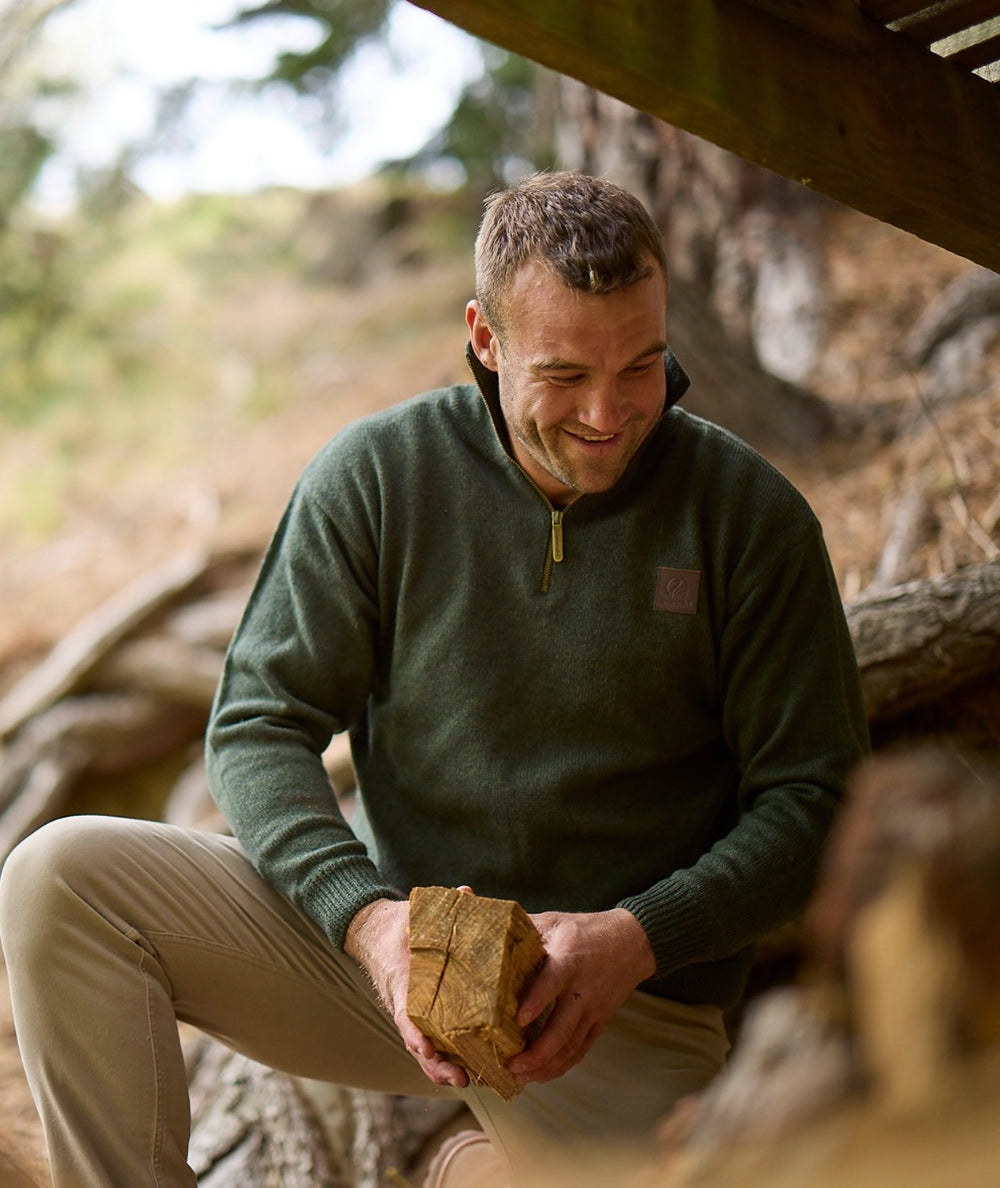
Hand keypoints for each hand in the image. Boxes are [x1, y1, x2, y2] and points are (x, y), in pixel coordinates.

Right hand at [344, 897, 469, 1088]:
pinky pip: (431, 1038)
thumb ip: (441, 904)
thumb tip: (466, 892)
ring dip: (441, 1067)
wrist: (375, 930)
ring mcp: (410, 1012)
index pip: (404, 1014)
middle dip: (436, 1064)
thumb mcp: (416, 910)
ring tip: (467, 1082)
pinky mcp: (419, 1013)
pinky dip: (444, 1056)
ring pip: (423, 1048)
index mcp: (400, 982)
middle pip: (416, 1043)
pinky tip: (467, 1068)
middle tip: (460, 1079)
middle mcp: (403, 1003)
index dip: (415, 1033)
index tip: (427, 1049)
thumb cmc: (399, 922)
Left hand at [508, 907, 655, 1084]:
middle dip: (537, 1052)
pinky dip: (563, 1066)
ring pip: (571, 1045)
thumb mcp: (556, 921)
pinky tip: (543, 1075)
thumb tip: (491, 931)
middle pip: (561, 1027)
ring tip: (521, 1077)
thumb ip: (526, 928)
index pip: (551, 984)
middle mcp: (582, 989)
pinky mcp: (600, 1021)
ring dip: (546, 1065)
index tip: (518, 1020)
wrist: (632, 942)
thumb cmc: (586, 929)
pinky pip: (581, 1049)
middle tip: (511, 1065)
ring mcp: (593, 1009)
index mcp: (568, 960)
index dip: (536, 1002)